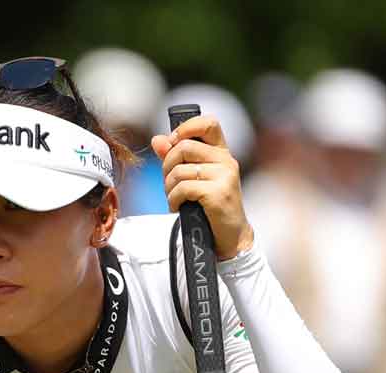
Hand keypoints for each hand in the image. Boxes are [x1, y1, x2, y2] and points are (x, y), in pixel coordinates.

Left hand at [151, 116, 253, 261]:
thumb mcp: (192, 177)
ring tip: (174, 198)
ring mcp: (224, 176)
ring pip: (180, 170)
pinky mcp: (219, 193)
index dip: (186, 128)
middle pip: (184, 147)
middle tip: (169, 183)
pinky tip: (178, 207)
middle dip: (167, 166)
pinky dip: (173, 199)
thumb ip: (175, 157)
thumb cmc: (208, 205)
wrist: (228, 235)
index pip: (208, 123)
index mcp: (221, 152)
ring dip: (168, 187)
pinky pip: (183, 188)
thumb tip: (157, 139)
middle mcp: (226, 160)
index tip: (173, 143)